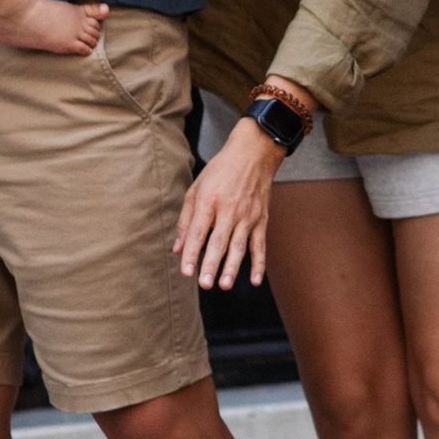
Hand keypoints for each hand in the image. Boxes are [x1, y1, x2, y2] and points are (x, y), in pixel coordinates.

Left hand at [175, 121, 278, 288]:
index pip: (199, 231)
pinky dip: (259, 263)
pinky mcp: (261, 219)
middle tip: (204, 284)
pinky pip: (260, 245)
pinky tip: (254, 280)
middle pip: (219, 241)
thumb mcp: (196, 188)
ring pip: (239, 246)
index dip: (191, 252)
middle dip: (211, 264)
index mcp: (209, 200)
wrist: (254, 153)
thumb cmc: (221, 170)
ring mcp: (248, 215)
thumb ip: (186, 219)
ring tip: (224, 285)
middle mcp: (230, 209)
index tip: (185, 271)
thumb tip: (177, 248)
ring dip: (232, 267)